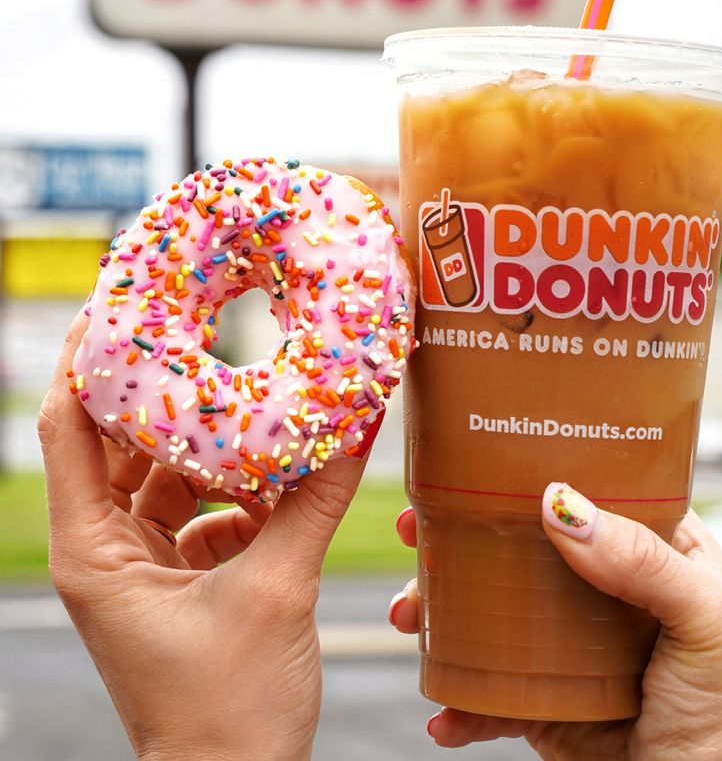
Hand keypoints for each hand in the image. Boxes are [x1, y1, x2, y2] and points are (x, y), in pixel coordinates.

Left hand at [39, 312, 376, 760]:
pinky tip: (287, 473)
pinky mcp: (182, 575)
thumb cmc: (228, 716)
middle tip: (203, 324)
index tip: (119, 299)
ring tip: (261, 397)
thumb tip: (359, 422)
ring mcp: (146, 561)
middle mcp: (109, 547)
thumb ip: (315, 501)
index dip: (86, 357)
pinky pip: (208, 506)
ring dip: (218, 443)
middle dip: (166, 389)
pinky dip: (244, 487)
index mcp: (97, 549)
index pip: (69, 426)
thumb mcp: (277, 591)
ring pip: (173, 471)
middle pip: (123, 440)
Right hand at [389, 486, 721, 759]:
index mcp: (653, 551)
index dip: (527, 473)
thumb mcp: (709, 623)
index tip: (469, 465)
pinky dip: (455, 696)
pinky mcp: (540, 697)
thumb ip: (647, 561)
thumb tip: (563, 506)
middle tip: (413, 533)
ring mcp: (564, 642)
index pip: (585, 489)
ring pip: (486, 606)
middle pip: (516, 543)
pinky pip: (484, 687)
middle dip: (455, 536)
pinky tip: (443, 708)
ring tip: (408, 618)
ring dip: (437, 609)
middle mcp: (602, 587)